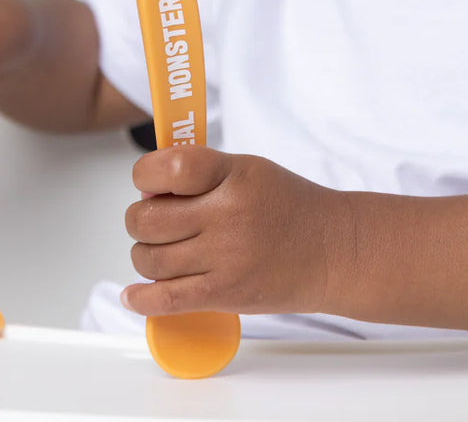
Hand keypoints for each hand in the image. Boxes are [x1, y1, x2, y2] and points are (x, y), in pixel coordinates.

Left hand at [122, 146, 349, 316]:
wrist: (333, 251)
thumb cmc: (289, 206)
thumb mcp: (248, 169)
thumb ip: (201, 172)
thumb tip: (147, 190)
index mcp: (234, 175)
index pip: (172, 167)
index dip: (146, 172)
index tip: (147, 179)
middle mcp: (228, 215)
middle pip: (149, 219)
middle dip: (139, 218)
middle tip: (151, 219)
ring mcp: (226, 258)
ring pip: (151, 259)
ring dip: (143, 254)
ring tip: (159, 250)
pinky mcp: (225, 294)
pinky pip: (167, 300)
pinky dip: (141, 299)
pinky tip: (133, 294)